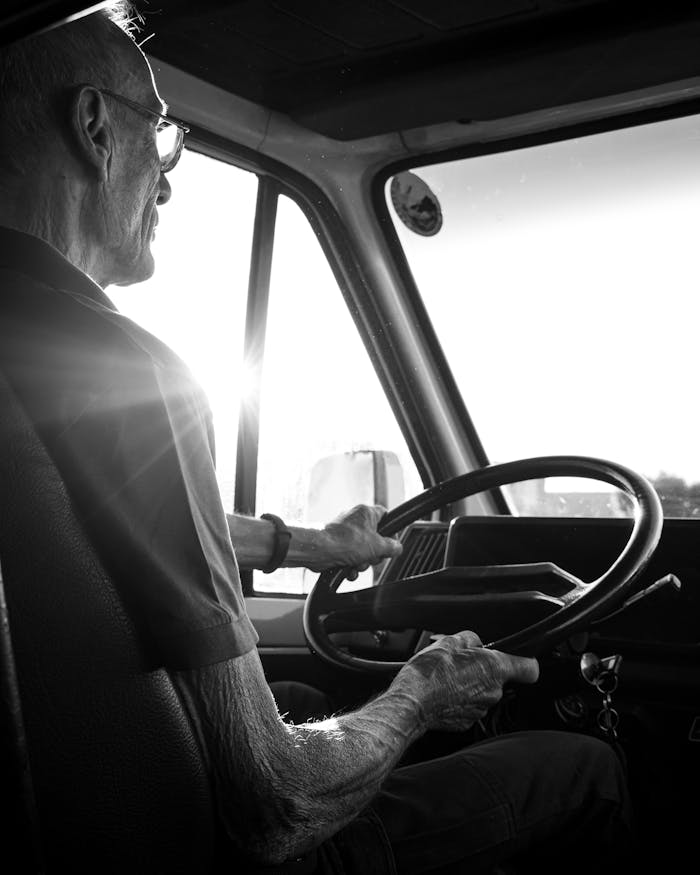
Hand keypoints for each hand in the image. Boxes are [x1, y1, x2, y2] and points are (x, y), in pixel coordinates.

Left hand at [311, 504, 401, 577]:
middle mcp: (355, 520)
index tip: (392, 543)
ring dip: (362, 562)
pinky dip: (351, 565)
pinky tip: (349, 569)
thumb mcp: (377, 546)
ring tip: (356, 564)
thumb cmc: (344, 542)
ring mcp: (346, 533)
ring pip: (363, 551)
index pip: (386, 516)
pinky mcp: (337, 545)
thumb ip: (392, 547)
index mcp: (366, 513)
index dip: (392, 530)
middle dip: (374, 554)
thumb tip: (397, 548)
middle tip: (372, 557)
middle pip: (376, 538)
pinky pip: (351, 557)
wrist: (320, 551)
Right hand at [393, 630, 538, 732]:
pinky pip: (469, 705)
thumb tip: (475, 642)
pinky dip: (459, 698)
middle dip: (483, 669)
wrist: (411, 703)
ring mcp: (480, 709)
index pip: (530, 668)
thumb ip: (470, 639)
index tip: (521, 659)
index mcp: (494, 669)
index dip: (527, 661)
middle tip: (462, 662)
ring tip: (447, 676)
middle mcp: (492, 692)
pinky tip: (443, 691)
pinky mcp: (466, 722)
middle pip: (499, 678)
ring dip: (470, 683)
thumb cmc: (429, 674)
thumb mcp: (449, 641)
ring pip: (482, 692)